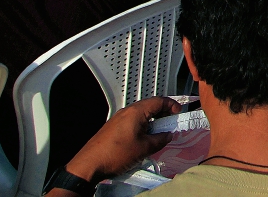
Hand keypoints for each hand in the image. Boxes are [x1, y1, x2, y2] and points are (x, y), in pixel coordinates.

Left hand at [64, 97, 178, 182]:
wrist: (89, 165)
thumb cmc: (117, 154)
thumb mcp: (144, 148)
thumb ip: (160, 140)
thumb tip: (167, 135)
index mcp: (136, 112)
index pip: (159, 101)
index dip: (172, 105)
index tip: (178, 114)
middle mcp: (127, 111)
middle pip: (150, 105)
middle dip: (163, 113)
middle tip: (170, 123)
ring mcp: (118, 118)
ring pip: (141, 114)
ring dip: (152, 120)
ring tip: (158, 133)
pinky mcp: (113, 127)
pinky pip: (132, 120)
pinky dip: (142, 125)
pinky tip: (143, 138)